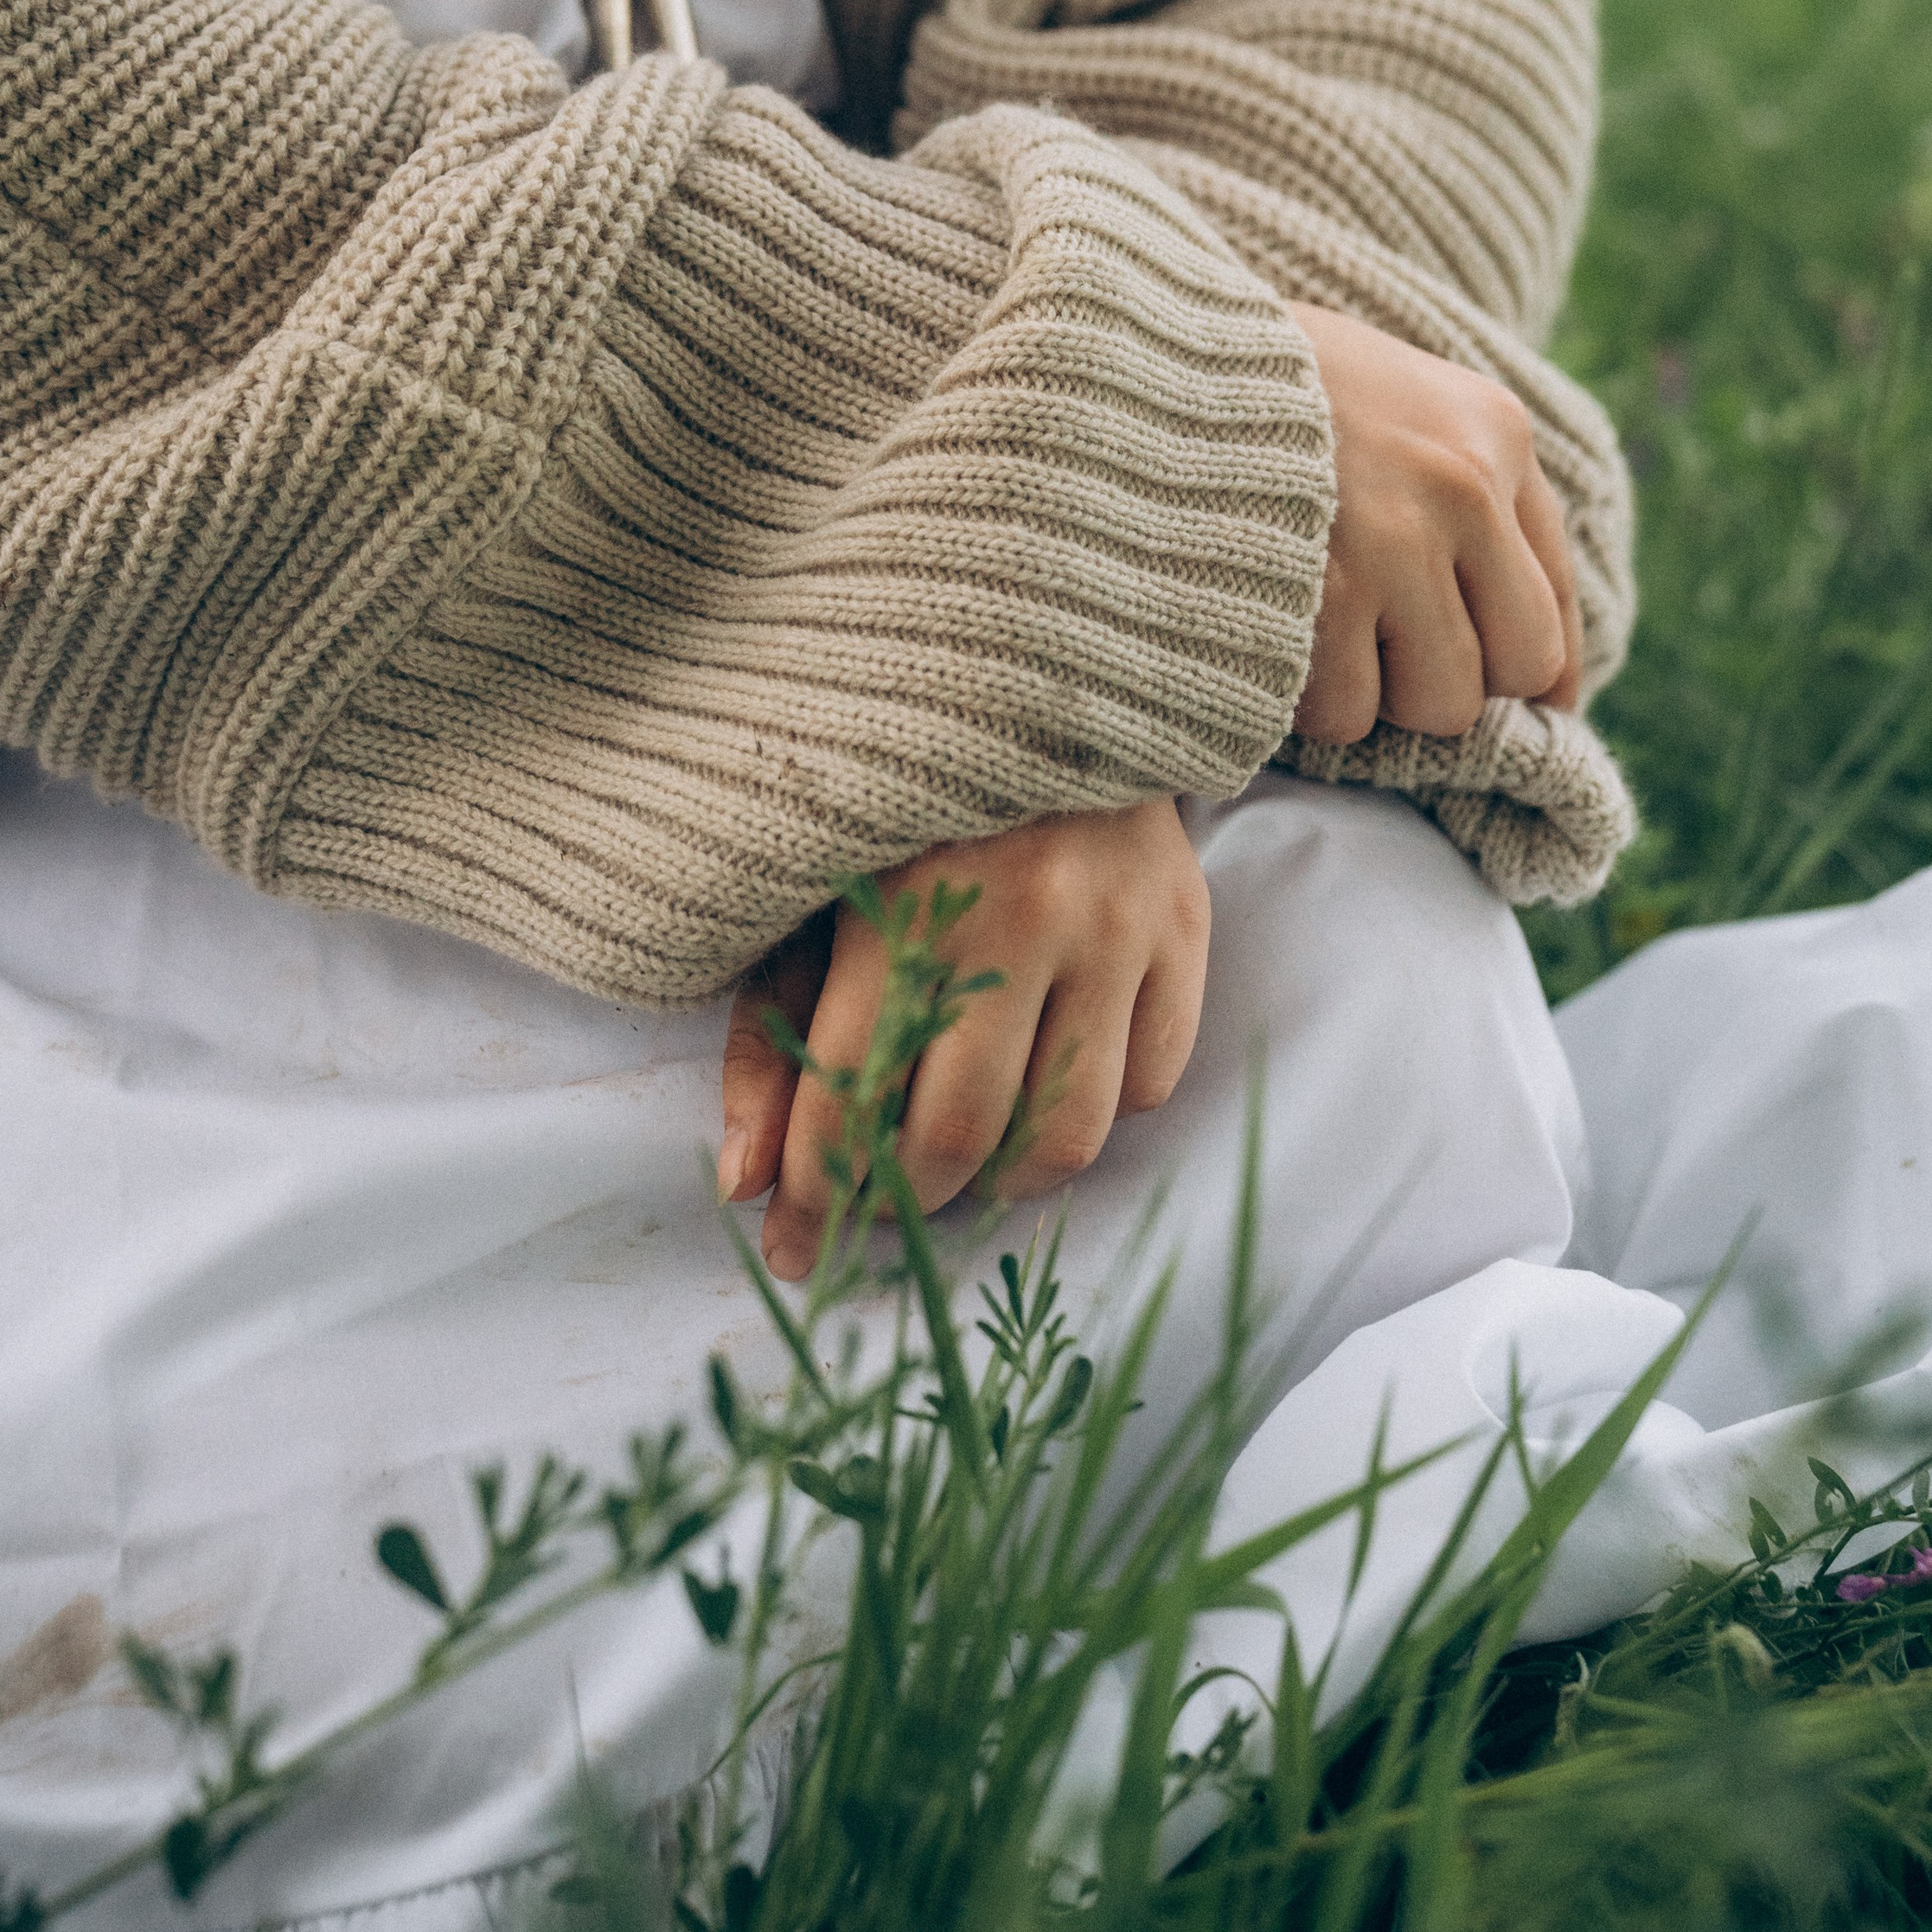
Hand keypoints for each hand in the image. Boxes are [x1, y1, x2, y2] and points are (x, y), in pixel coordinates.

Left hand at [719, 798, 1208, 1281]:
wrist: (1042, 679)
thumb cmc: (905, 806)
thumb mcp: (814, 897)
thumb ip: (774, 1037)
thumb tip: (745, 1184)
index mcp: (904, 901)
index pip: (849, 1098)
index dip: (813, 1196)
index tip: (792, 1251)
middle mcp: (1021, 916)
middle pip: (958, 1134)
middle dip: (903, 1205)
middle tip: (877, 1215)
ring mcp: (1116, 924)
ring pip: (1070, 1132)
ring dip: (1007, 1181)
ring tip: (968, 1164)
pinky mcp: (1185, 924)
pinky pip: (1152, 1080)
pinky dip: (1099, 1112)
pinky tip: (1050, 1086)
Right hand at [1288, 302, 1581, 744]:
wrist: (1147, 351)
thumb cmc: (1268, 388)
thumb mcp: (1402, 401)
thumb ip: (1476, 502)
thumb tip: (1553, 688)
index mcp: (1496, 431)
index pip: (1557, 604)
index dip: (1527, 673)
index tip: (1492, 693)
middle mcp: (1465, 485)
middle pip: (1515, 668)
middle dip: (1449, 677)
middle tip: (1377, 645)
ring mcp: (1395, 539)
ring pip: (1436, 705)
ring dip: (1374, 693)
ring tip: (1316, 629)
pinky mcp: (1321, 591)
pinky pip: (1346, 714)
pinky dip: (1305, 700)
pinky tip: (1272, 635)